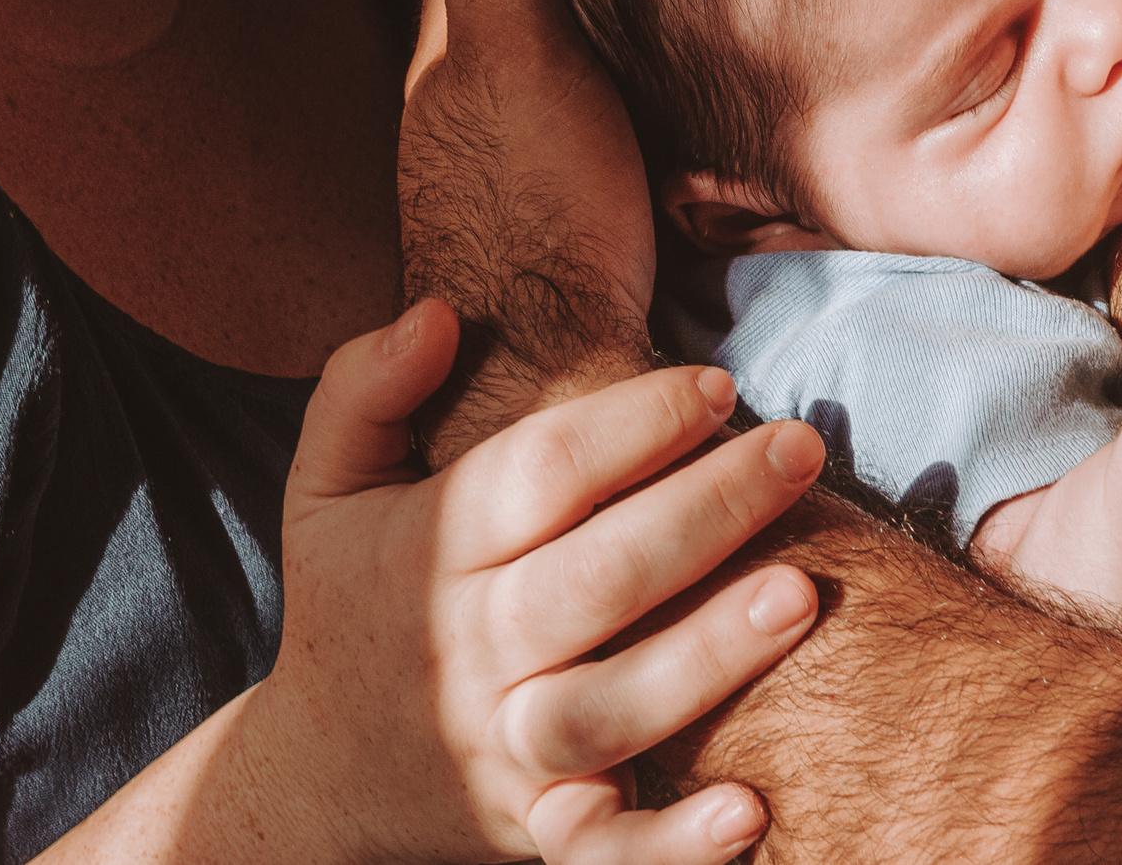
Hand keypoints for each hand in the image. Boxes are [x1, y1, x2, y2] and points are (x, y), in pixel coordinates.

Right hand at [229, 300, 827, 863]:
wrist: (318, 779)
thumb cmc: (358, 602)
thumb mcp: (327, 488)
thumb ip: (364, 389)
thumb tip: (437, 312)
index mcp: (430, 552)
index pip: (536, 476)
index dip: (629, 423)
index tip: (719, 383)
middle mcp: (471, 650)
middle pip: (594, 577)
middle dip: (704, 509)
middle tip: (799, 447)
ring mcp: (507, 748)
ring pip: (609, 709)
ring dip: (708, 656)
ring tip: (803, 592)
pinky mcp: (540, 831)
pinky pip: (605, 849)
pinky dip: (672, 846)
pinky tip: (750, 811)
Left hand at [397, 0, 656, 453]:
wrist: (562, 378)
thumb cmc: (535, 207)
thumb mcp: (512, 44)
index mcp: (445, 50)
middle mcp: (464, 101)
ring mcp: (510, 159)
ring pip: (543, 55)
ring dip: (581, 10)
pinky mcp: (563, 207)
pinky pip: (586, 113)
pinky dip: (610, 78)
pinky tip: (654, 82)